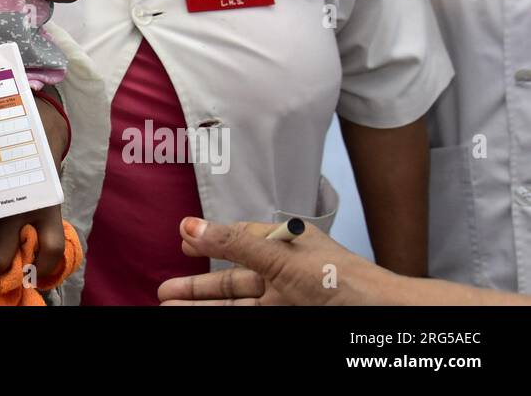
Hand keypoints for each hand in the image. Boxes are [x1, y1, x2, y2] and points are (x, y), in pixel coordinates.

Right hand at [156, 217, 393, 305]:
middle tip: (166, 290)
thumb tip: (189, 225)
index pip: (240, 239)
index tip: (183, 241)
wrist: (380, 316)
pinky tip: (202, 318)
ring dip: (202, 305)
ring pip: (235, 304)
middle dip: (197, 284)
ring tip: (170, 306)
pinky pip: (247, 320)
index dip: (210, 240)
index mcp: (285, 245)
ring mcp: (285, 301)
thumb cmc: (341, 280)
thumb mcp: (280, 255)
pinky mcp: (286, 322)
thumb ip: (233, 243)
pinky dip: (223, 318)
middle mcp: (284, 273)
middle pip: (232, 279)